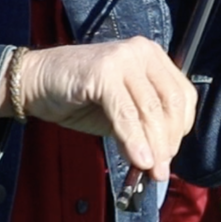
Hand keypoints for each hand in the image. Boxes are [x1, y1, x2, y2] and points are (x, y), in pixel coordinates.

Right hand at [0, 37, 196, 180]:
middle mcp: (141, 50)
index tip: (171, 153)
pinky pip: (126, 114)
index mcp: (152, 56)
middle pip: (170, 102)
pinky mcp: (104, 72)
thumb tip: (161, 161)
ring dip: (154, 146)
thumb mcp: (120, 112)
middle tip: (161, 169)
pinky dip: (134, 141)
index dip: (182, 127)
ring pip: (150, 110)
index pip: (183, 94)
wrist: (37, 81)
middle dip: (168, 141)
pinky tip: (137, 160)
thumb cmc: (80, 97)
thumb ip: (142, 127)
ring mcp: (123, 58)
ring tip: (150, 171)